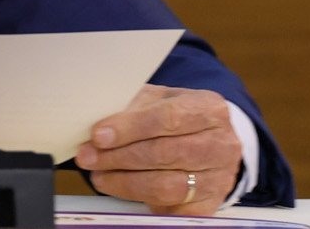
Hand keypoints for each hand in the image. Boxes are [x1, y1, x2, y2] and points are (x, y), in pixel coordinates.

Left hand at [75, 84, 242, 214]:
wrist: (213, 144)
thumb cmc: (180, 118)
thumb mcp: (162, 101)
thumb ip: (135, 107)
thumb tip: (99, 124)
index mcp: (209, 109)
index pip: (168, 118)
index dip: (130, 128)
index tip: (99, 135)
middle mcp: (220, 144)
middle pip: (164, 153)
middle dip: (119, 156)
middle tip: (88, 157)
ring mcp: (217, 178)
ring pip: (165, 185)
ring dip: (124, 182)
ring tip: (99, 175)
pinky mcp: (208, 205)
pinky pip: (169, 207)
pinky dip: (139, 199)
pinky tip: (120, 188)